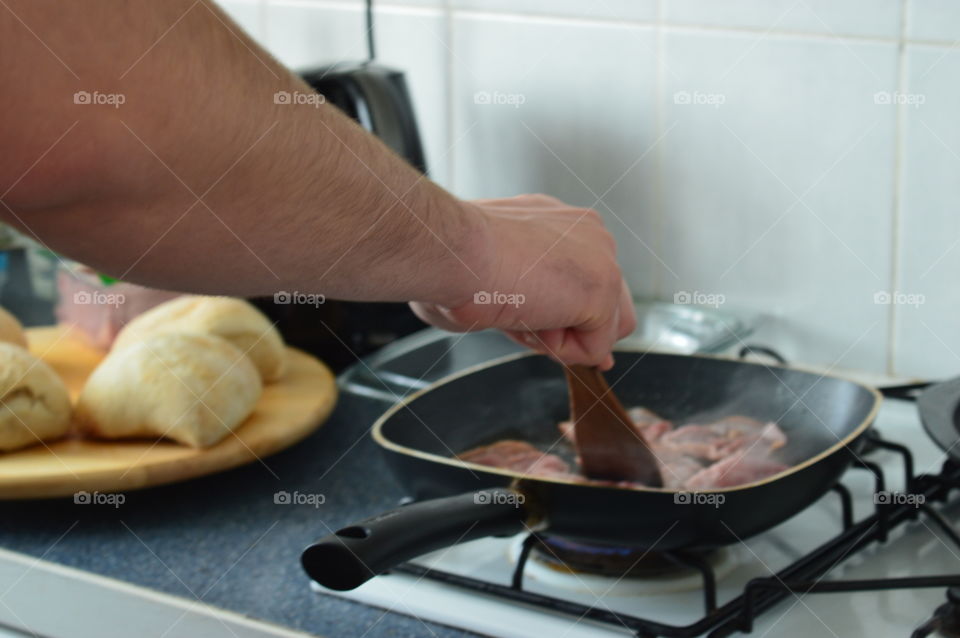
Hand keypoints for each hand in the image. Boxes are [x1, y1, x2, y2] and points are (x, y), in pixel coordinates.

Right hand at [410, 194, 635, 369]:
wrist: (450, 250)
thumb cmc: (452, 263)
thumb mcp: (497, 280)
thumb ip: (534, 306)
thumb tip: (559, 337)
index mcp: (557, 224)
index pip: (584, 280)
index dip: (568, 314)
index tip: (543, 326)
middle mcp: (586, 232)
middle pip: (608, 303)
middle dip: (572, 328)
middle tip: (524, 320)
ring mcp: (601, 257)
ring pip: (601, 328)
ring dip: (560, 337)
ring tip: (518, 312)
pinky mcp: (603, 288)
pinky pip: (593, 347)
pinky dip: (558, 350)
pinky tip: (527, 317)